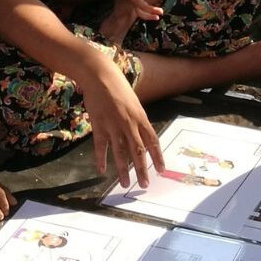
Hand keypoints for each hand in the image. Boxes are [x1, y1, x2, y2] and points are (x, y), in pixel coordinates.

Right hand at [84, 69, 162, 188]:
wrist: (100, 76)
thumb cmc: (118, 87)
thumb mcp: (134, 102)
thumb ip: (138, 120)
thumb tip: (142, 135)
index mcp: (141, 117)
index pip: (153, 141)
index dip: (157, 157)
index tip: (161, 170)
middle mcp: (129, 124)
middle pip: (138, 151)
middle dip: (142, 169)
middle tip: (144, 185)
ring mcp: (114, 126)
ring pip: (120, 153)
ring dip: (123, 170)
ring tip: (124, 184)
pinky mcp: (99, 125)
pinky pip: (101, 146)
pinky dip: (101, 159)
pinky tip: (102, 171)